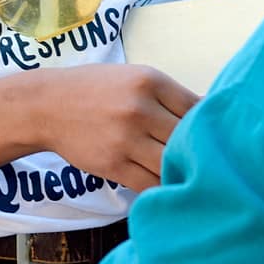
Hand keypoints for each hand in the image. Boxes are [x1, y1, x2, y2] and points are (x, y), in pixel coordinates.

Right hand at [35, 65, 198, 192]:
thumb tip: (212, 110)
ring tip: (190, 174)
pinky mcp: (113, 165)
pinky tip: (167, 185)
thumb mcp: (135, 77)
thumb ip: (170, 94)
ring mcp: (126, 138)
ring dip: (182, 171)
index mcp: (150, 81)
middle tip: (208, 158)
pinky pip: (150, 184)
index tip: (214, 133)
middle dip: (199, 149)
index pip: (196, 107)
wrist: (49, 105)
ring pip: (171, 163)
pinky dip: (162, 187)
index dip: (209, 123)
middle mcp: (140, 108)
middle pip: (187, 137)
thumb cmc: (98, 89)